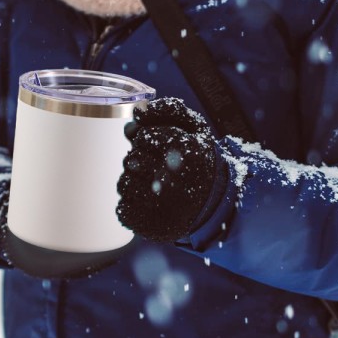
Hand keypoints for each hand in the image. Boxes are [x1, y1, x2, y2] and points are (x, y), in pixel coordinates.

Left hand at [117, 97, 222, 241]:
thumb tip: (137, 111)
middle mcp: (174, 180)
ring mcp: (161, 208)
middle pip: (130, 159)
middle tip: (159, 167)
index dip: (147, 139)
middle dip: (140, 159)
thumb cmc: (198, 160)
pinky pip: (123, 209)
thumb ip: (167, 110)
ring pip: (124, 183)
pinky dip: (132, 205)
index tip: (161, 147)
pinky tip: (150, 204)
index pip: (143, 137)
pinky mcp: (151, 227)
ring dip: (134, 181)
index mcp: (187, 152)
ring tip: (154, 185)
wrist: (214, 203)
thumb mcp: (194, 129)